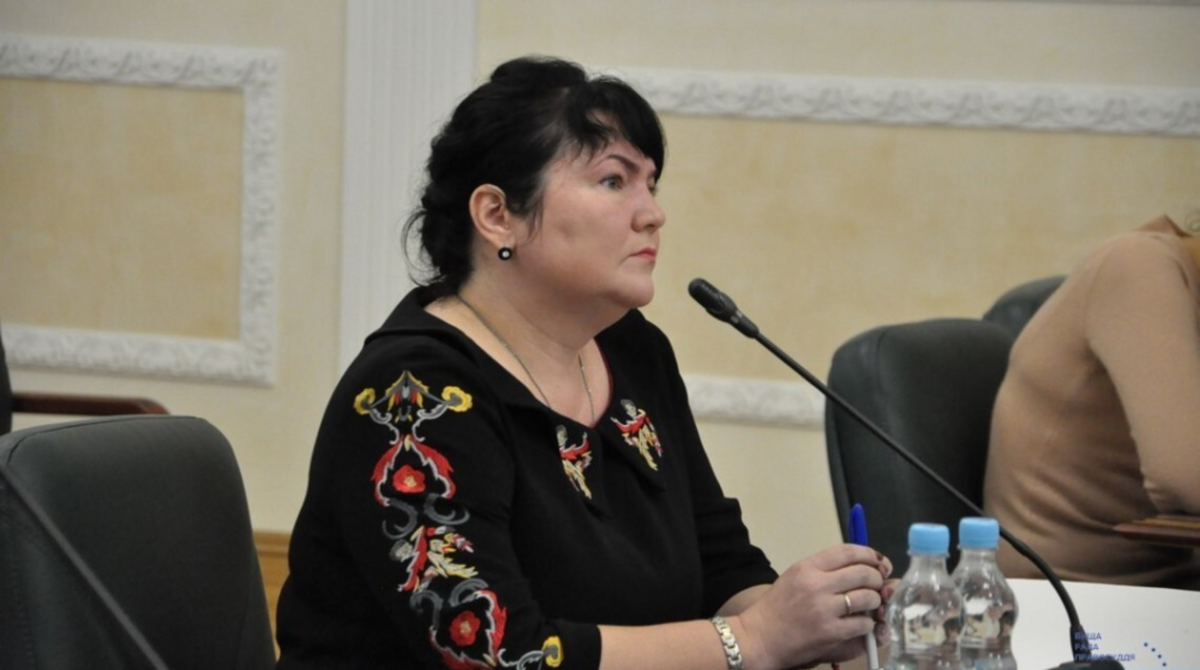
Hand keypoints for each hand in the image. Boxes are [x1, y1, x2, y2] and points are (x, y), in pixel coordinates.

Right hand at [732, 544, 887, 669]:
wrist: (759, 637)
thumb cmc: (777, 607)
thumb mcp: (795, 577)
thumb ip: (824, 570)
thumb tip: (860, 566)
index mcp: (807, 567)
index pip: (848, 552)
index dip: (869, 555)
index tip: (877, 561)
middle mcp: (817, 584)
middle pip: (863, 573)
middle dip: (877, 579)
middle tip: (877, 586)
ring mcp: (824, 609)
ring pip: (868, 598)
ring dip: (875, 601)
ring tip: (870, 605)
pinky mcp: (831, 632)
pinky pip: (863, 623)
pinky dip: (867, 624)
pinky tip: (860, 624)